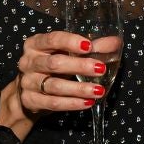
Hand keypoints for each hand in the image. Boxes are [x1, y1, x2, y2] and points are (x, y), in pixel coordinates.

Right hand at [0, 30, 116, 138]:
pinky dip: (72, 103)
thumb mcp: (66, 52)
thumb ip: (90, 47)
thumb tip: (115, 43)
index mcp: (36, 44)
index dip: (70, 42)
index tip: (89, 46)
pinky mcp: (30, 100)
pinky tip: (87, 102)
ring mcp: (28, 82)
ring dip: (79, 89)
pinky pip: (53, 103)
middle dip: (79, 66)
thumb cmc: (52, 66)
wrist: (30, 91)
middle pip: (54, 63)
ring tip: (99, 90)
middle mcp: (29, 61)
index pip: (53, 39)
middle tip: (100, 69)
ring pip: (54, 86)